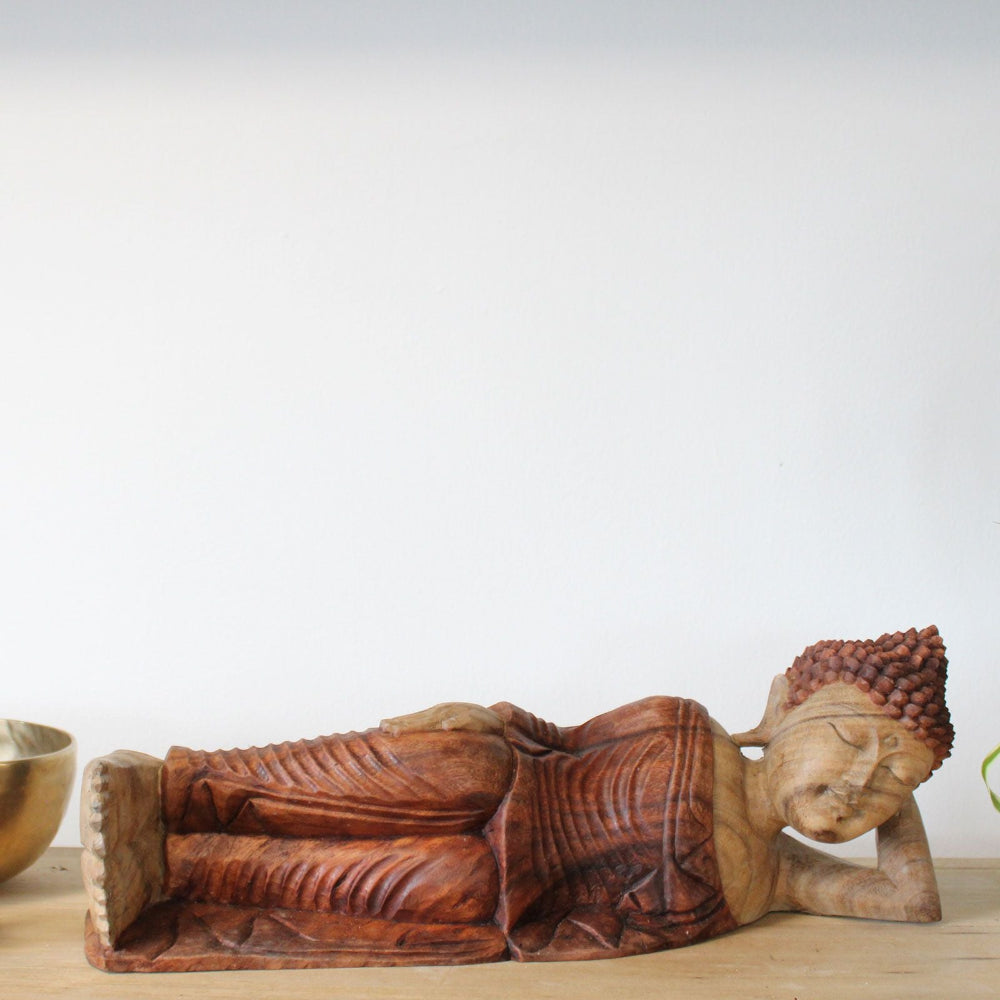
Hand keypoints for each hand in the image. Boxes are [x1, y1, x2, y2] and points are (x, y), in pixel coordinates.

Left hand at [379, 702, 503, 736]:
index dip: (399, 722)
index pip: (414, 719)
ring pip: (436, 718)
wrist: (498, 722)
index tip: (381, 727)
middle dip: (402, 724)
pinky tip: (446, 727)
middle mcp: (443, 712)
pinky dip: (455, 723)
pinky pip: (463, 720)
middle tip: (385, 729)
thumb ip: (432, 734)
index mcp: (436, 715)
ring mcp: (457, 713)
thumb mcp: (448, 730)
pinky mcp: (474, 717)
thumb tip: (413, 742)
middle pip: (420, 719)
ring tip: (401, 730)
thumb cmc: (469, 729)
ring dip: (419, 724)